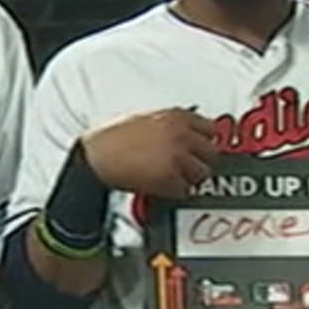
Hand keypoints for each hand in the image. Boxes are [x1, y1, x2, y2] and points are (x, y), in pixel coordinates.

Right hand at [80, 109, 217, 199]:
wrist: (97, 156)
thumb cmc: (114, 139)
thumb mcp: (147, 119)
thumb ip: (172, 124)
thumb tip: (188, 133)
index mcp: (176, 117)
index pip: (211, 128)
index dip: (206, 140)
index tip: (202, 146)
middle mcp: (181, 135)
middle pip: (212, 153)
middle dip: (201, 161)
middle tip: (189, 165)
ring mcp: (177, 158)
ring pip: (202, 174)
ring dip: (190, 178)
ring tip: (175, 177)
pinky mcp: (169, 179)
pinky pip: (185, 191)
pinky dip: (176, 191)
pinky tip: (164, 185)